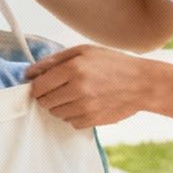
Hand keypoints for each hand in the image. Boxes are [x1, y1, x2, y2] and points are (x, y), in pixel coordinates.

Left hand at [26, 45, 154, 129]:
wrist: (143, 84)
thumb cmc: (114, 63)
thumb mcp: (85, 51)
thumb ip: (55, 60)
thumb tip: (29, 73)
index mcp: (74, 68)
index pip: (38, 86)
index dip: (35, 86)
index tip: (40, 85)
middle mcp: (78, 89)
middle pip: (44, 102)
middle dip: (47, 96)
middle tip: (59, 89)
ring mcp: (85, 107)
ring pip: (56, 113)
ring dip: (60, 106)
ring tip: (76, 95)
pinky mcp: (92, 120)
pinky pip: (71, 121)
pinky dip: (74, 114)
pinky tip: (86, 104)